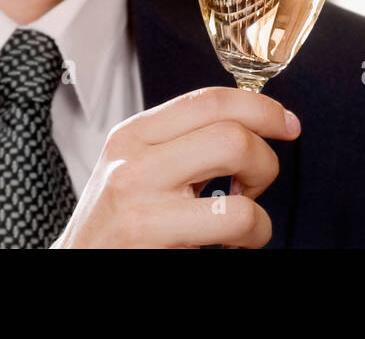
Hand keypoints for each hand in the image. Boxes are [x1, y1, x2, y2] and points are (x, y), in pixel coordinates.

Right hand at [52, 86, 299, 247]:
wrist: (77, 265)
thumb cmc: (117, 224)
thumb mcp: (136, 168)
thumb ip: (181, 142)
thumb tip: (250, 122)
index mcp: (132, 136)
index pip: (209, 100)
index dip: (261, 107)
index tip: (286, 123)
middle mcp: (134, 163)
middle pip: (231, 134)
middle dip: (264, 160)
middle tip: (250, 186)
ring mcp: (142, 205)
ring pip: (238, 178)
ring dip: (259, 204)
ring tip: (241, 219)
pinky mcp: (154, 241)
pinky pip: (235, 224)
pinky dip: (254, 235)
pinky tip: (231, 244)